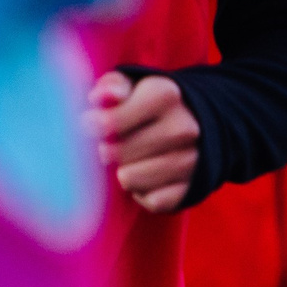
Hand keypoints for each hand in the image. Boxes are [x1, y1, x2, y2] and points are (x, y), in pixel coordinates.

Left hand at [84, 70, 201, 213]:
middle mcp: (185, 127)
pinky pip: (152, 201)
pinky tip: (146, 178)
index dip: (92, 127)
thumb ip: (110, 86)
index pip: (110, 122)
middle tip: (112, 144)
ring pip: (129, 179)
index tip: (89, 124)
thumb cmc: (146, 103)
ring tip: (130, 160)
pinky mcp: (194, 188)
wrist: (197, 122)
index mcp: (165, 95)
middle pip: (116, 154)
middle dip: (107, 150)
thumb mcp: (129, 85)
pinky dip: (143, 193)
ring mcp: (193, 159)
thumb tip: (103, 98)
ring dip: (123, 173)